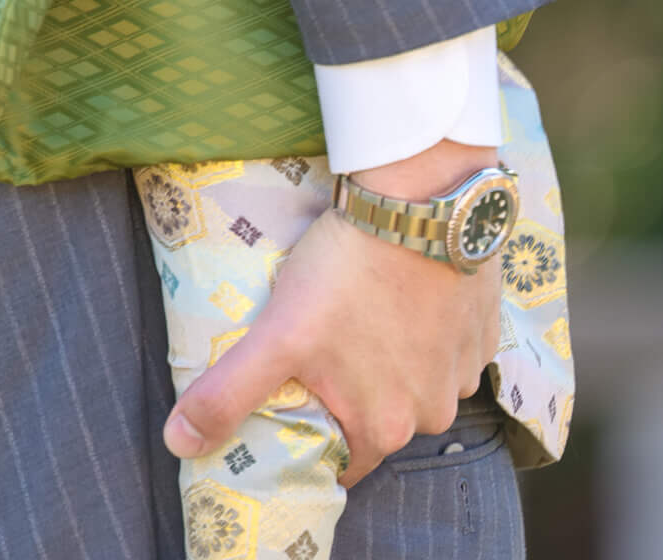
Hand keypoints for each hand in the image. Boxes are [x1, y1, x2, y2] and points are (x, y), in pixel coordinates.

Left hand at [164, 142, 500, 488]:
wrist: (419, 202)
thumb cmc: (347, 271)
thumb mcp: (277, 334)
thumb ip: (228, 393)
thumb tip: (181, 443)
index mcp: (386, 427)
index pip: (342, 459)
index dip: (313, 438)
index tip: (292, 407)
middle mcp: (433, 412)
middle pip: (380, 420)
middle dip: (348, 394)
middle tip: (318, 349)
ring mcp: (464, 370)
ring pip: (415, 383)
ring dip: (388, 361)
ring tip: (353, 315)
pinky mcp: (482, 329)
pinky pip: (446, 346)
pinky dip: (421, 330)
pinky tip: (396, 295)